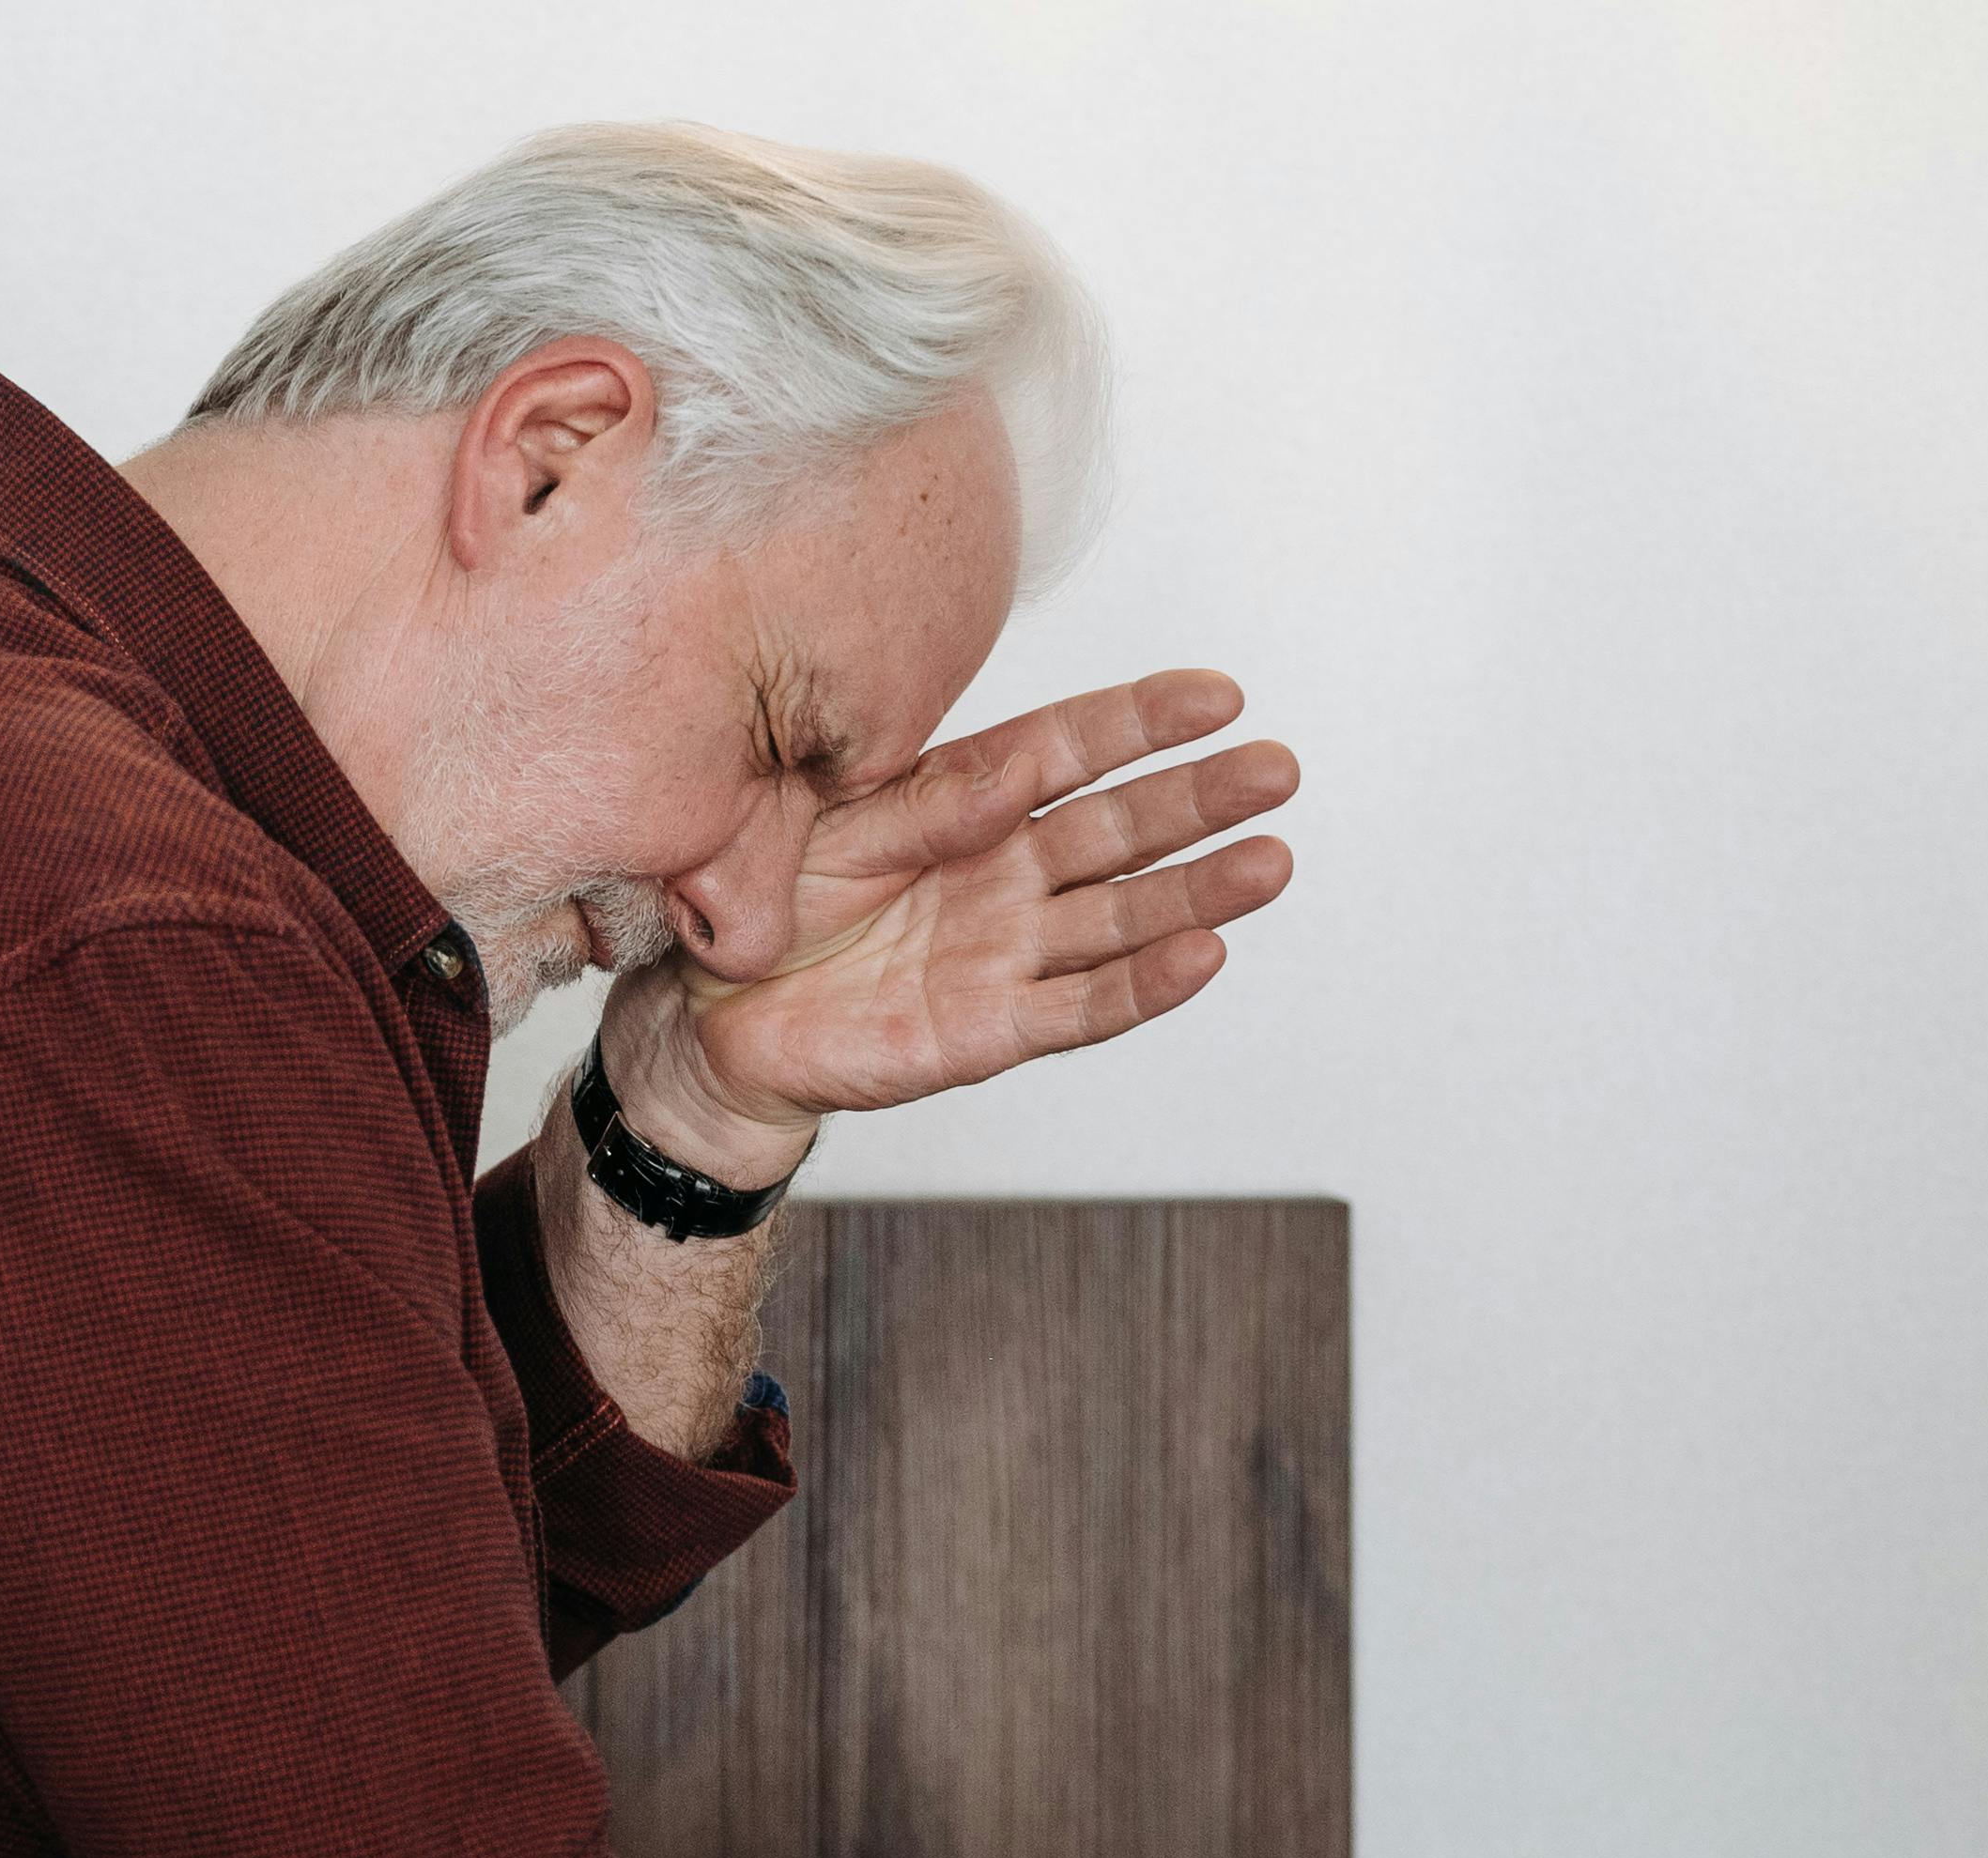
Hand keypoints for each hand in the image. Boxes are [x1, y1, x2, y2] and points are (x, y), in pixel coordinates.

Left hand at [646, 670, 1299, 1150]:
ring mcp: (1004, 953)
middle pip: (1119, 831)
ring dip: (1197, 895)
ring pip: (1120, 918)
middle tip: (1277, 771)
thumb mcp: (825, 828)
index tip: (1216, 697)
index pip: (1069, 749)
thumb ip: (922, 805)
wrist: (710, 1018)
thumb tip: (1013, 773)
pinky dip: (1140, 987)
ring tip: (1269, 863)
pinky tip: (1203, 955)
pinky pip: (1077, 1008)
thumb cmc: (770, 907)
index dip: (1142, 724)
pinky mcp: (988, 1031)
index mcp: (967, 805)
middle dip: (1200, 802)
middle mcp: (1004, 875)